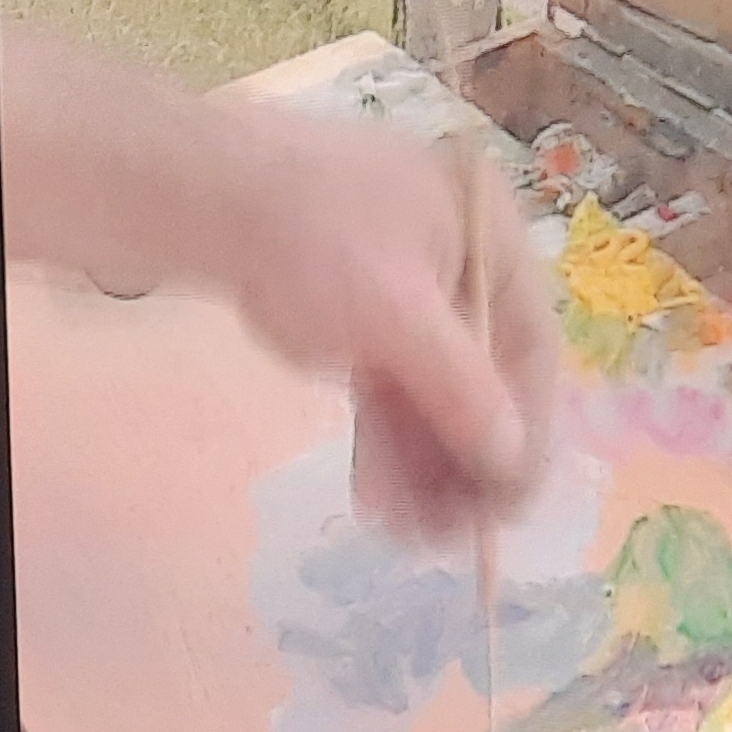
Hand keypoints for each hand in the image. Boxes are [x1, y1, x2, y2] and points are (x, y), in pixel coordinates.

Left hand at [212, 121, 557, 542]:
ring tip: (408, 534)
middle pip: (482, 378)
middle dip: (463, 463)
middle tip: (448, 538)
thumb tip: (512, 459)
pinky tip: (378, 497)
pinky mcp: (357, 310)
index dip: (527, 434)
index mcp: (492, 241)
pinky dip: (386, 438)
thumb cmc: (313, 233)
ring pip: (429, 391)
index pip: (531, 352)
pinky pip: (387, 386)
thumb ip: (461, 388)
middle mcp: (460, 264)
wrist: (200, 192)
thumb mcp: (398, 313)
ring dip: (423, 464)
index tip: (510, 509)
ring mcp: (406, 288)